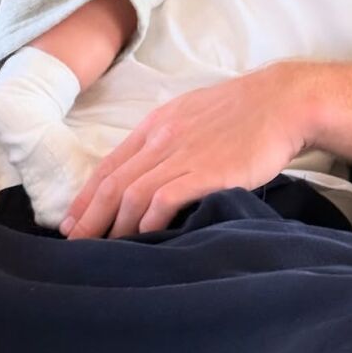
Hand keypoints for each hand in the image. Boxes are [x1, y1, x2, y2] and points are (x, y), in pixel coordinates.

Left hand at [60, 63, 311, 239]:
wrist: (280, 101)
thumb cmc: (241, 112)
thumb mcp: (192, 115)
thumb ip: (167, 140)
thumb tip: (147, 171)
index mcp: (157, 125)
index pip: (110, 164)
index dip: (86, 196)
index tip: (71, 222)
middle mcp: (163, 138)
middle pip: (114, 183)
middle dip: (90, 217)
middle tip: (74, 245)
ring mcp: (184, 154)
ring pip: (134, 193)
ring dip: (114, 226)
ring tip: (104, 251)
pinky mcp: (208, 171)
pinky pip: (166, 198)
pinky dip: (149, 220)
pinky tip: (143, 237)